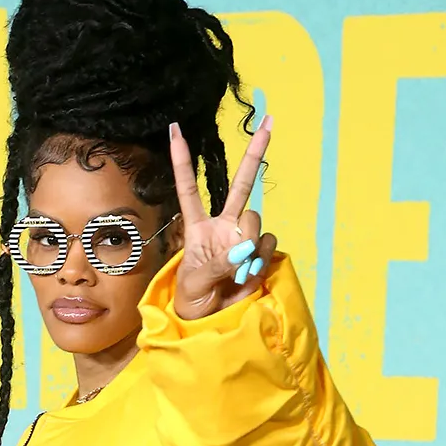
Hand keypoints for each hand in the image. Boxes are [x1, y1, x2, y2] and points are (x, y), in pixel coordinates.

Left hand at [168, 115, 276, 322]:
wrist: (212, 323)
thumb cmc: (192, 302)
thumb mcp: (194, 282)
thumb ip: (217, 263)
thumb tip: (242, 249)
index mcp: (197, 227)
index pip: (188, 189)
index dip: (182, 160)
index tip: (175, 129)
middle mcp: (223, 226)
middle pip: (240, 184)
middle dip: (255, 153)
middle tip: (269, 122)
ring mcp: (243, 238)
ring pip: (254, 219)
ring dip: (247, 243)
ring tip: (236, 271)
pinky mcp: (259, 253)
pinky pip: (266, 242)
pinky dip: (260, 257)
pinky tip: (249, 272)